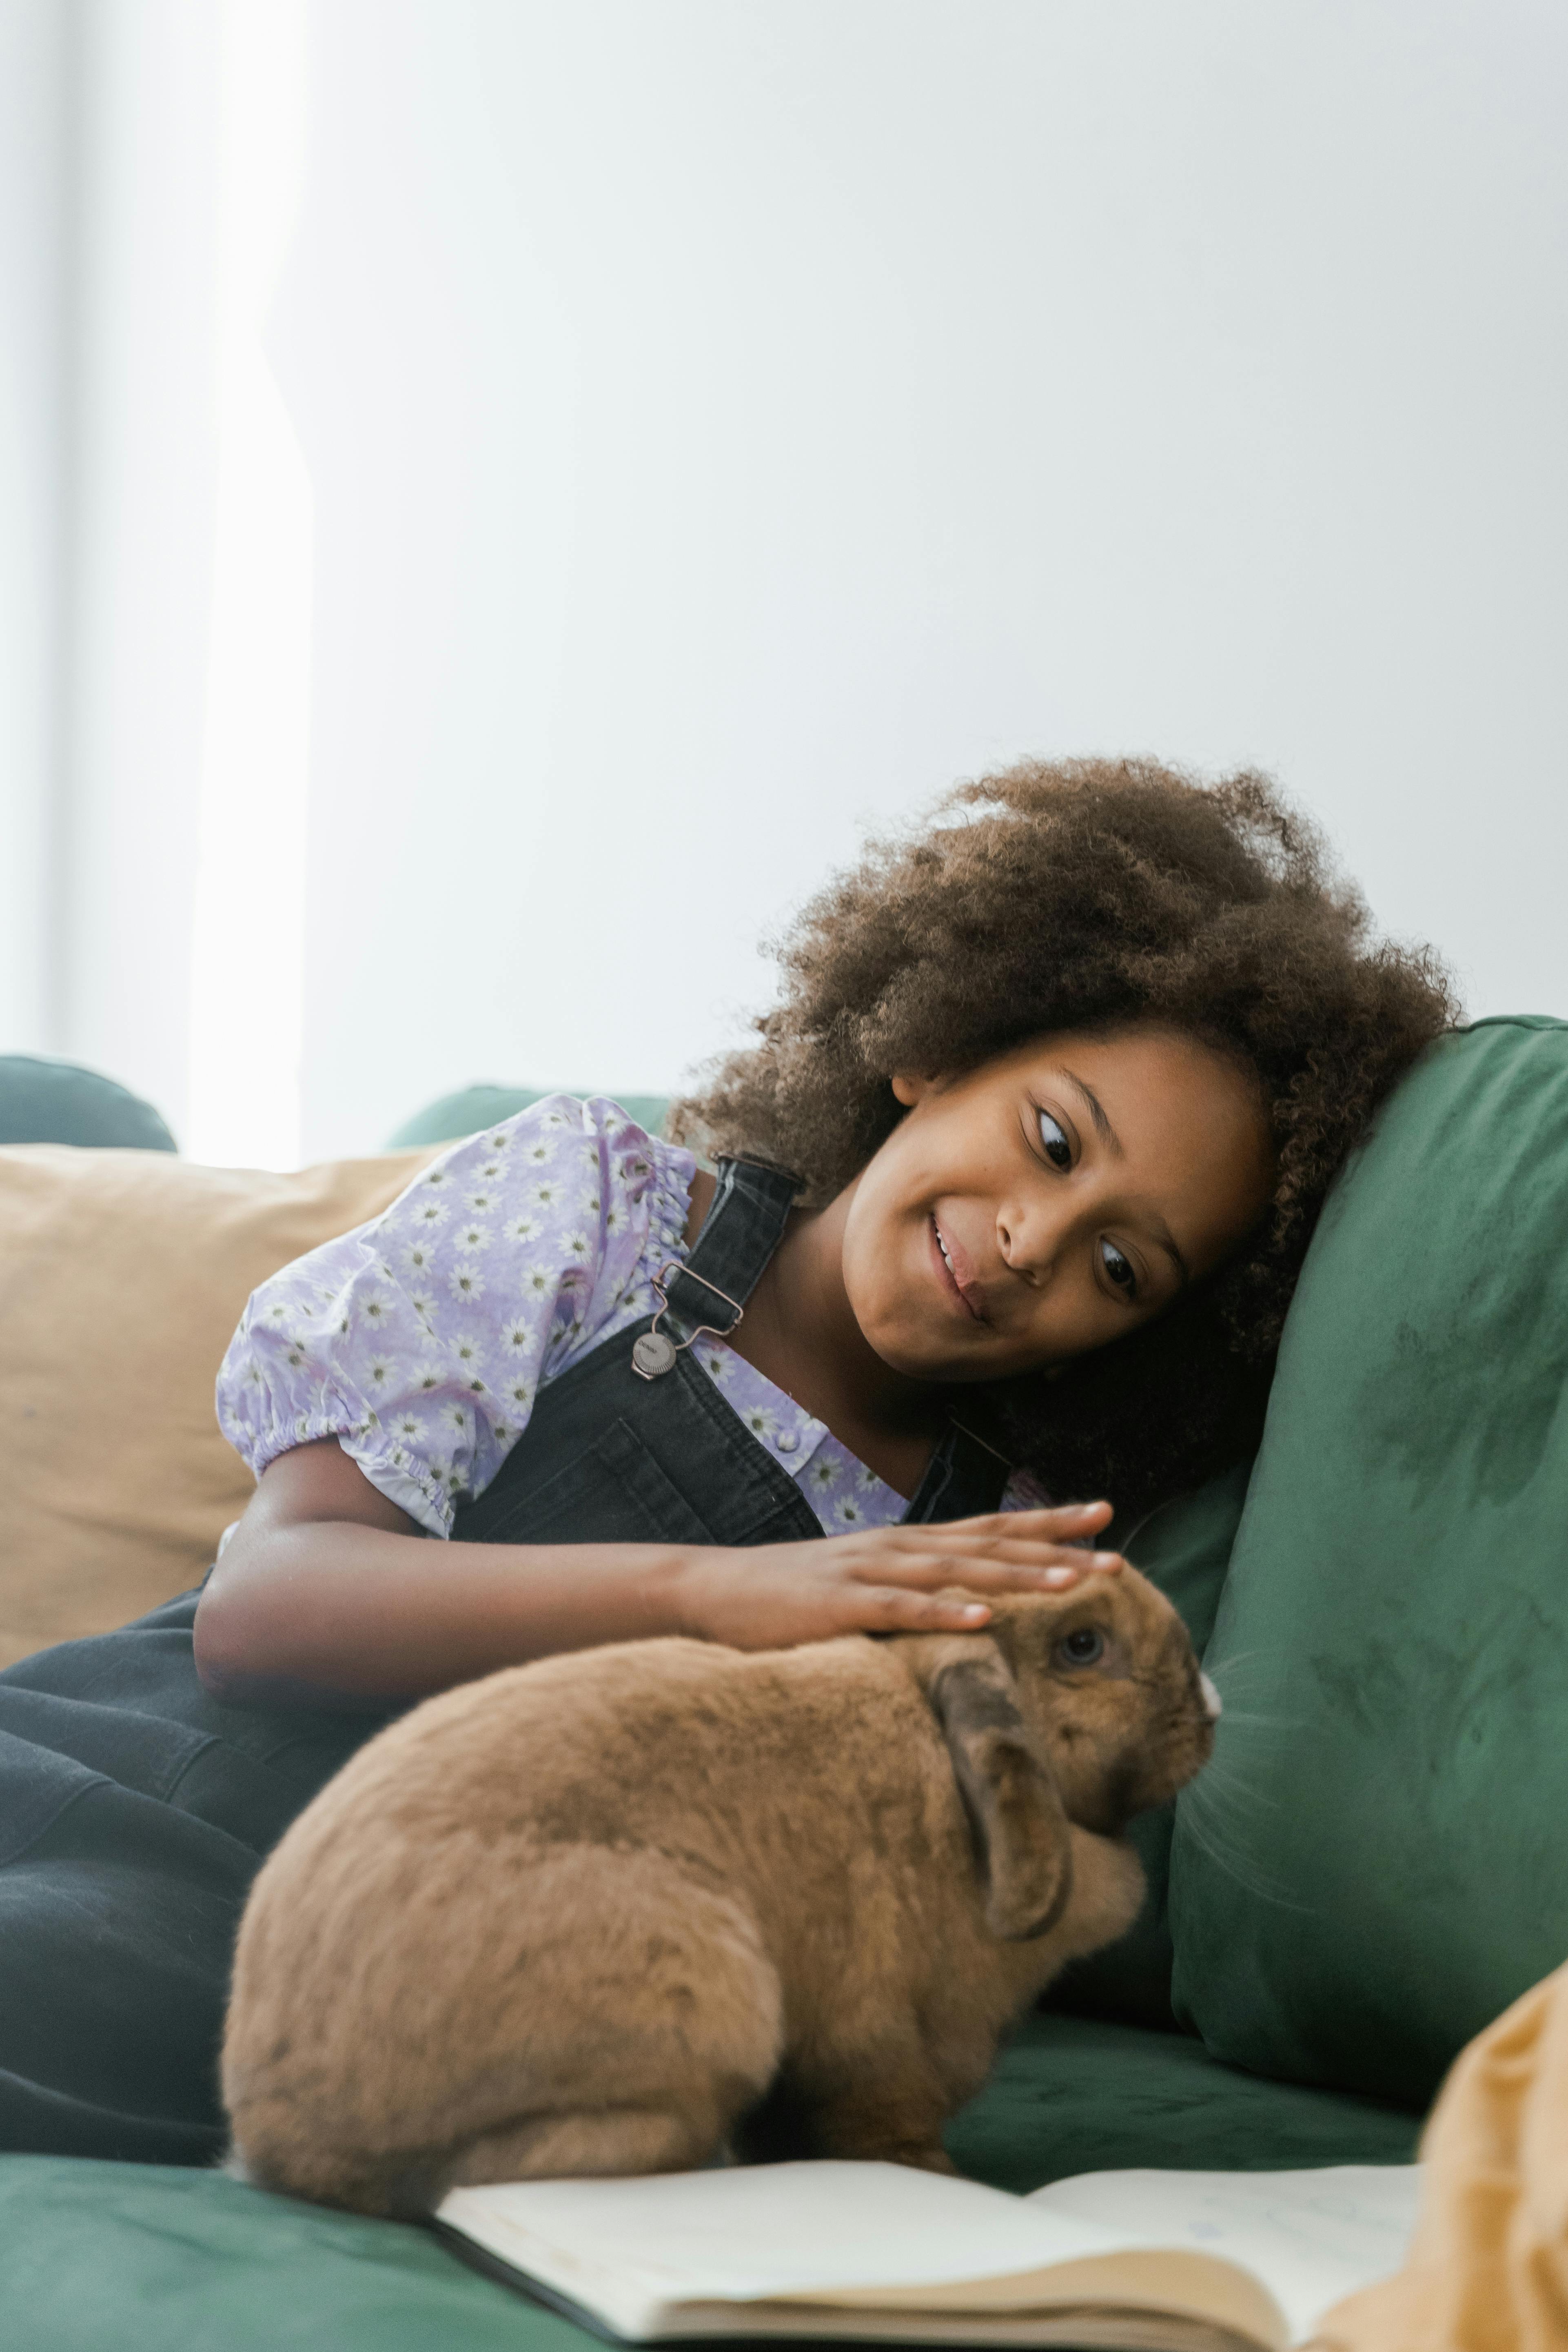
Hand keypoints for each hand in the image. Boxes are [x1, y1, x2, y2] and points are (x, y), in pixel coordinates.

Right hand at [672, 1502, 1123, 1650]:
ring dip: (1017, 1577)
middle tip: (1117, 1555)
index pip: (991, 1528)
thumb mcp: (862, 1586)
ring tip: (1071, 1582)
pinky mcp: (837, 1605)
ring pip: (957, 1573)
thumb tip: (966, 1607)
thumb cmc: (790, 1598)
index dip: (1048, 1521)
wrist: (710, 1591)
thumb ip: (911, 1591)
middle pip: (989, 1545)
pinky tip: (982, 1622)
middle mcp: (896, 1548)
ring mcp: (867, 1572)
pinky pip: (899, 1611)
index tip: (1104, 1516)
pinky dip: (943, 1615)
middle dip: (1056, 1548)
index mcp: (906, 1544)